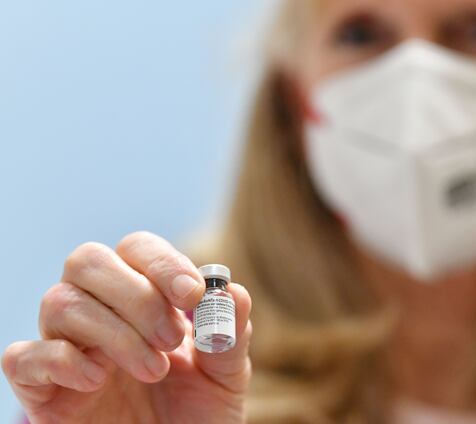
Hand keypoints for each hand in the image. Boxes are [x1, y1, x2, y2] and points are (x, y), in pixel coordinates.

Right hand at [2, 231, 251, 423]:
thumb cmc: (196, 411)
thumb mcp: (225, 374)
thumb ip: (229, 334)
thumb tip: (233, 291)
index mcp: (143, 297)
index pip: (136, 248)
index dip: (162, 263)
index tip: (192, 295)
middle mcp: (99, 311)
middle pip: (87, 261)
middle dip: (136, 294)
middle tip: (172, 338)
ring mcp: (67, 346)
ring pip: (59, 301)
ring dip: (114, 332)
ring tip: (154, 369)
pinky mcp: (42, 389)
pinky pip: (23, 357)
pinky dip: (61, 361)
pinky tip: (98, 381)